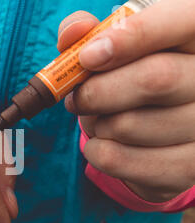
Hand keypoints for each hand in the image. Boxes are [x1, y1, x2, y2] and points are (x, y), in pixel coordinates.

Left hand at [58, 0, 194, 202]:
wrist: (151, 127)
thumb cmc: (128, 76)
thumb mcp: (113, 46)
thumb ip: (89, 33)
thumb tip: (72, 32)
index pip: (181, 23)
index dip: (132, 37)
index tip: (88, 56)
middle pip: (154, 80)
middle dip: (97, 91)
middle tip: (76, 97)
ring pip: (130, 126)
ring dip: (97, 124)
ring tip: (99, 119)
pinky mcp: (188, 166)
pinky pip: (122, 161)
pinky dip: (97, 152)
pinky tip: (101, 143)